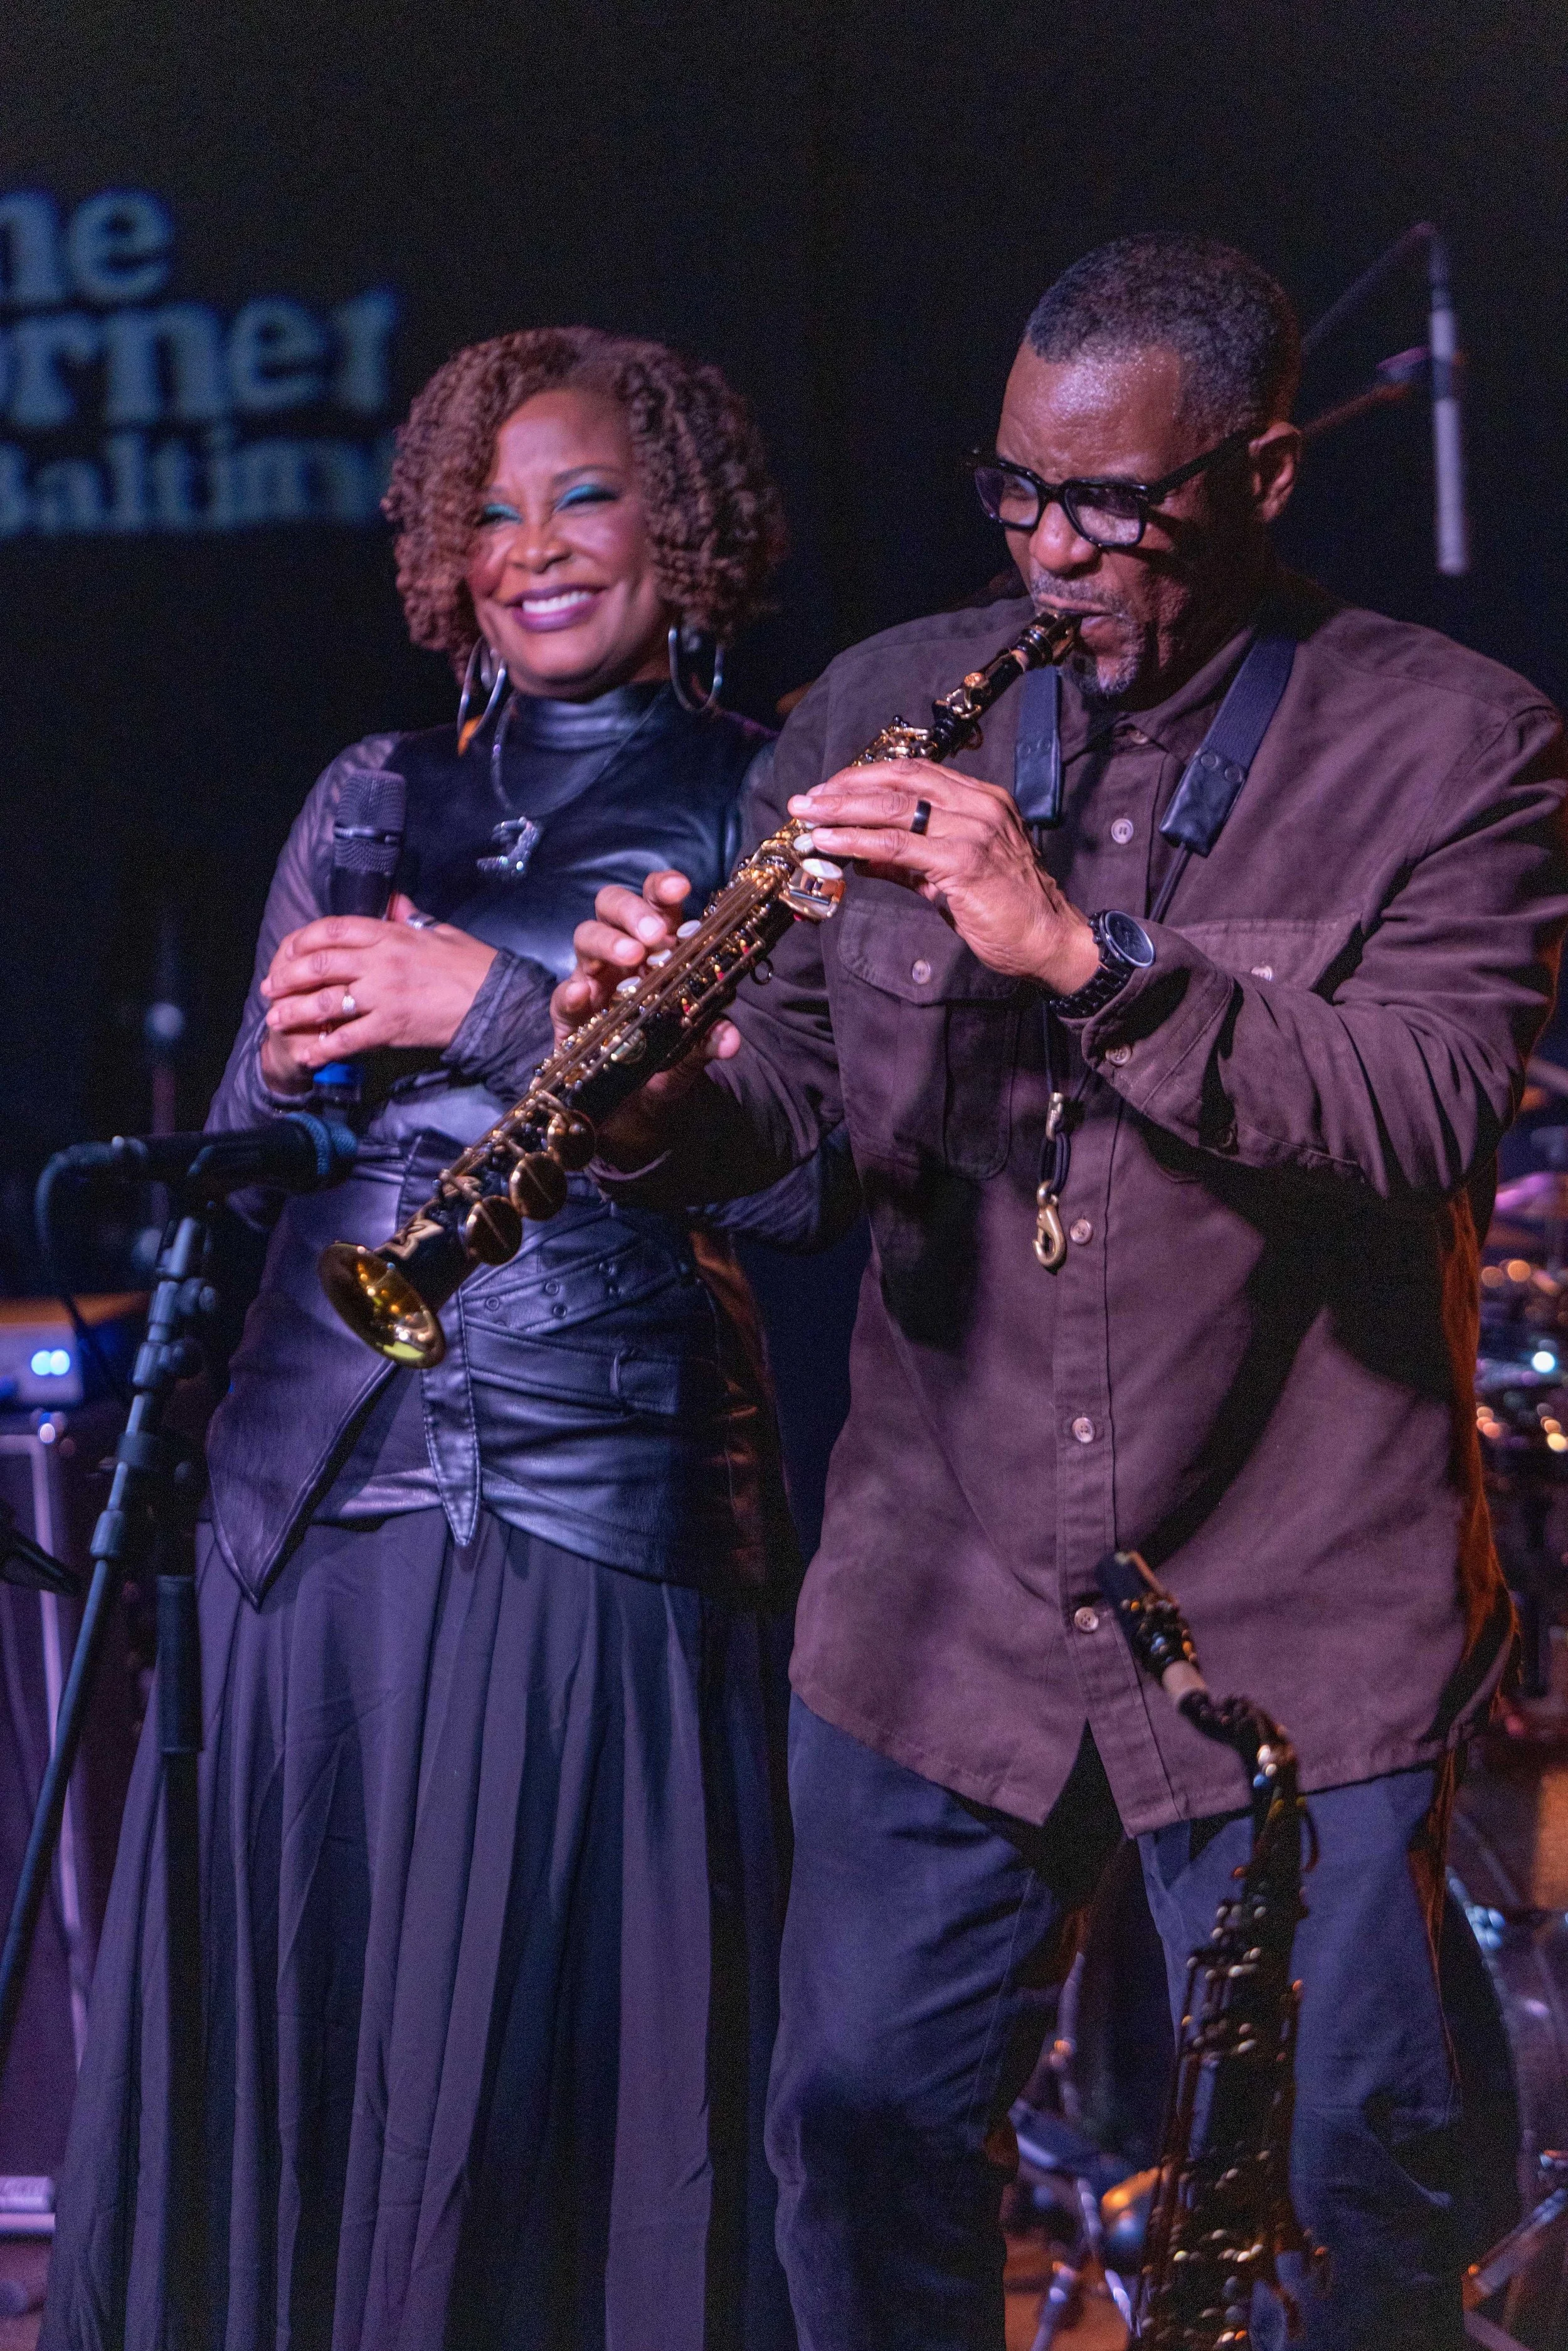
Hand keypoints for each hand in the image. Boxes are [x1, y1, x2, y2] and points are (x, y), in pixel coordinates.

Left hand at [258, 894, 496, 1092]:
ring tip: (276, 1020)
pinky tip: (308, 1054)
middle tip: (271, 989)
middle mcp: (381, 962)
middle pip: (320, 965)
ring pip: (326, 1002)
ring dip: (295, 1013)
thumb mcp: (441, 932)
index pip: (333, 930)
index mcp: (391, 934)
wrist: (496, 1003)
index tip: (287, 951)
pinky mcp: (391, 1027)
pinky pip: (348, 1039)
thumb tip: (394, 901)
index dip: (303, 940)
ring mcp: (384, 996)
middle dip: (288, 977)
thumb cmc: (473, 966)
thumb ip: (410, 917)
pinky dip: (323, 1048)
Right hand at [551, 869, 741, 1163]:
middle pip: (612, 908)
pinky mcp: (567, 1019)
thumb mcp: (688, 1059)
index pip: (656, 905)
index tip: (681, 888)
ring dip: (609, 940)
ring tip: (632, 957)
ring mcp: (591, 984)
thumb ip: (706, 1044)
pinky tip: (585, 994)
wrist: (630, 1115)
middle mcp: (620, 959)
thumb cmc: (661, 1068)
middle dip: (633, 910)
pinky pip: (562, 996)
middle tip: (655, 932)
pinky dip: (572, 990)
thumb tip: (730, 1037)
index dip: (663, 889)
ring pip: (586, 938)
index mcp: (656, 953)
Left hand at [789, 763, 1099, 993]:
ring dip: (842, 811)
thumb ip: (907, 863)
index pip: (913, 773)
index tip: (829, 789)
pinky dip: (857, 842)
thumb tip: (861, 855)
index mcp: (979, 800)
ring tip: (807, 818)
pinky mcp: (964, 860)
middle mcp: (978, 805)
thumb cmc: (1006, 911)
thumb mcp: (949, 877)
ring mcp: (973, 829)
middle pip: (898, 781)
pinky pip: (897, 846)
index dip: (866, 777)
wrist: (1049, 941)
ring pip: (894, 808)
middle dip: (845, 789)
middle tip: (806, 800)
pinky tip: (830, 844)